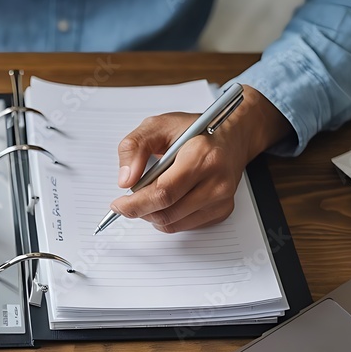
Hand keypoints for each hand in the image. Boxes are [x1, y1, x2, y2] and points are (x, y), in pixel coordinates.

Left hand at [109, 85, 290, 232]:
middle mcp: (216, 181)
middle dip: (140, 210)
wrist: (231, 137)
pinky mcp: (222, 211)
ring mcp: (222, 199)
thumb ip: (134, 147)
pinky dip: (168, 217)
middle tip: (128, 200)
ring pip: (173, 223)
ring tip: (149, 195)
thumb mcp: (158, 126)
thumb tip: (125, 180)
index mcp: (201, 156)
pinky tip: (168, 199)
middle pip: (167, 212)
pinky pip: (184, 226)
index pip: (163, 193)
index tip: (118, 204)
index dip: (136, 204)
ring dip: (152, 215)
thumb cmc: (195, 130)